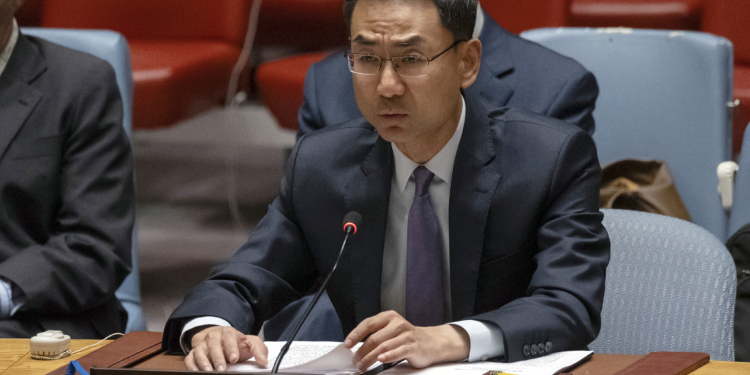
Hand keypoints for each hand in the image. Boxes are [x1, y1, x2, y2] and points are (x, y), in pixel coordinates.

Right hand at [185, 326, 267, 371]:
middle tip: (221, 369)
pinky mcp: (194, 352)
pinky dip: (191, 365)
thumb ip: (259, 349)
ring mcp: (202, 344)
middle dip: (217, 357)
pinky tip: (195, 371)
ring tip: (208, 371)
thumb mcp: (250, 342)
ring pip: (199, 350)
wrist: (219, 337)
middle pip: (213, 344)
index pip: (229, 337)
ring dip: (203, 361)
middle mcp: (213, 336)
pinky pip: (189, 357)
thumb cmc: (236, 342)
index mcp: (228, 333)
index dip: (231, 347)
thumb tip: (264, 361)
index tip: (234, 358)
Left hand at [343, 311, 469, 370]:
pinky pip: (398, 351)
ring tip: (363, 366)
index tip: (347, 344)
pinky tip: (381, 360)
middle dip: (362, 352)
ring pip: (383, 347)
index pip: (368, 324)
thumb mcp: (390, 330)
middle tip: (356, 361)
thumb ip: (376, 335)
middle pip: (374, 338)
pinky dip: (388, 356)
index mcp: (389, 317)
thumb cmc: (406, 337)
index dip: (356, 334)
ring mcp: (406, 335)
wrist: (431, 342)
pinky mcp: (413, 346)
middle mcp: (397, 324)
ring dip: (370, 358)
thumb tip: (355, 347)